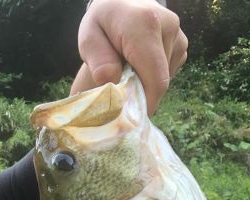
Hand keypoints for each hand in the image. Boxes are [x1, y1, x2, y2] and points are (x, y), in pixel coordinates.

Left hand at [71, 0, 187, 114]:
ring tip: (128, 68)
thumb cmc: (103, 23)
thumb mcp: (90, 38)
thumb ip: (99, 61)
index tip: (130, 116)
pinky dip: (153, 76)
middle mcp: (169, 26)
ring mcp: (179, 35)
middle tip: (121, 90)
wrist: (120, 4)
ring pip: (164, 79)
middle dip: (141, 93)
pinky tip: (140, 63)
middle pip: (160, 82)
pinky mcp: (182, 44)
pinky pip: (168, 72)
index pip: (155, 79)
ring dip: (146, 83)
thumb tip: (112, 83)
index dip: (145, 104)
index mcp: (145, 24)